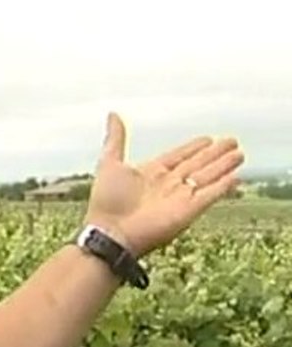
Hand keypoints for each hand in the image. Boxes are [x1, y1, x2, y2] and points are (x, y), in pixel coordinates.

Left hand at [83, 113, 243, 257]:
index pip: (178, 156)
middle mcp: (168, 184)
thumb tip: (113, 114)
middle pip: (197, 164)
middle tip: (231, 141)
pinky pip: (211, 194)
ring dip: (223, 165)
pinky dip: (224, 186)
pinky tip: (237, 177)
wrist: (111, 232)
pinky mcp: (190, 210)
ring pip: (208, 176)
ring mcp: (180, 197)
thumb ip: (115, 139)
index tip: (207, 139)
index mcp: (151, 173)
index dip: (193, 147)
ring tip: (239, 154)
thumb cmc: (106, 201)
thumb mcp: (109, 163)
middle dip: (215, 154)